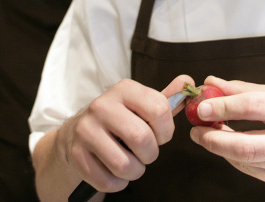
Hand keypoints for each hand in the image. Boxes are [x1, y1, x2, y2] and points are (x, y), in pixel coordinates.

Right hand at [58, 75, 190, 193]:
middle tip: (144, 152)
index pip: (159, 109)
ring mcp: (86, 129)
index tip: (159, 135)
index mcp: (124, 89)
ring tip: (130, 162)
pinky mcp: (76, 153)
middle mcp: (102, 105)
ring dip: (134, 171)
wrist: (77, 132)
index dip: (166, 131)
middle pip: (142, 139)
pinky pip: (107, 181)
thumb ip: (166, 98)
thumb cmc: (119, 120)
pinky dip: (117, 183)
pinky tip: (113, 171)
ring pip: (124, 164)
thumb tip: (188, 81)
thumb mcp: (141, 105)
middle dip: (150, 154)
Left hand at [188, 76, 264, 185]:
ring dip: (219, 147)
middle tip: (197, 130)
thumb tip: (211, 83)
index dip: (223, 107)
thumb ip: (245, 89)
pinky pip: (250, 170)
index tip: (202, 106)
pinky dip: (232, 157)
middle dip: (214, 139)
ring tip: (207, 134)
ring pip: (245, 161)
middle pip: (247, 146)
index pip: (253, 107)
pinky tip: (227, 145)